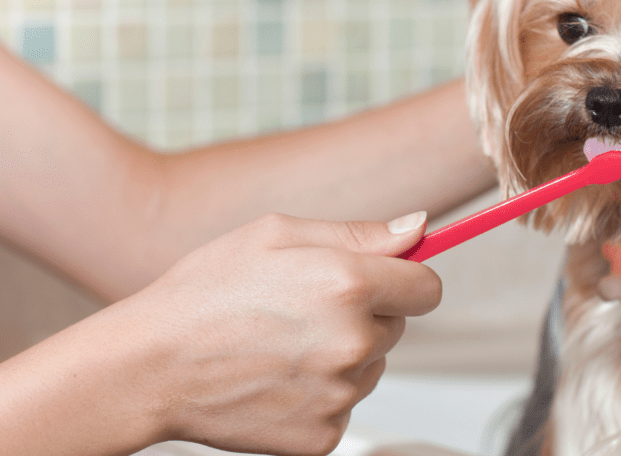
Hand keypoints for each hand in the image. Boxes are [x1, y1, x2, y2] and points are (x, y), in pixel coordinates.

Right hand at [127, 211, 436, 454]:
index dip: (407, 280)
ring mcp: (339, 394)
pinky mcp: (322, 435)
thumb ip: (360, 233)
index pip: (428, 288)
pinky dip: (322, 393)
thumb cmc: (206, 292)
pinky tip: (278, 376)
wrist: (149, 366)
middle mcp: (353, 342)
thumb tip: (418, 228)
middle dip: (368, 314)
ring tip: (284, 343)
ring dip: (346, 354)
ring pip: (372, 366)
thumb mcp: (278, 234)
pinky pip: (345, 404)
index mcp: (349, 284)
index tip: (387, 280)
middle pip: (399, 327)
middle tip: (307, 308)